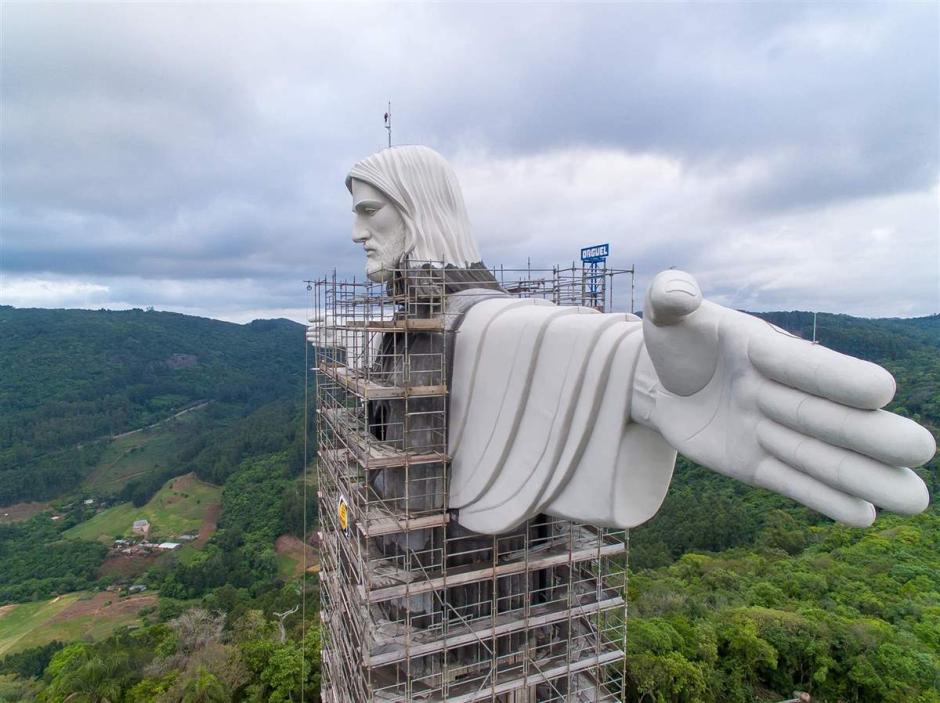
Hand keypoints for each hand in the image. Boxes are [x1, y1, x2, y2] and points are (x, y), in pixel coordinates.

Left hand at [637, 270, 934, 526]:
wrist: (661, 382)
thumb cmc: (674, 342)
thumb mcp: (665, 314)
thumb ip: (670, 295)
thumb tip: (677, 294)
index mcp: (764, 350)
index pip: (804, 365)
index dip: (838, 377)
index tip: (880, 389)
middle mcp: (779, 392)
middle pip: (828, 417)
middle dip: (871, 435)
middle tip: (920, 449)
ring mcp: (770, 432)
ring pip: (820, 458)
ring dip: (864, 478)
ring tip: (915, 500)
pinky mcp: (755, 465)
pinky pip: (790, 483)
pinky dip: (823, 500)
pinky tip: (864, 517)